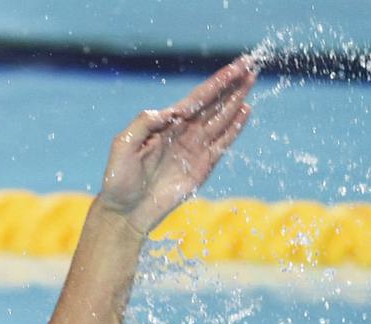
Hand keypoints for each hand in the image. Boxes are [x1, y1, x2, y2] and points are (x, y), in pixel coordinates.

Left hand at [98, 56, 255, 236]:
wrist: (125, 211)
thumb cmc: (119, 179)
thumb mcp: (122, 145)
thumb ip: (143, 124)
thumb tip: (170, 112)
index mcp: (166, 123)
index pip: (197, 97)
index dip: (217, 81)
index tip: (235, 66)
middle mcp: (183, 132)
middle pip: (213, 103)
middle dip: (231, 85)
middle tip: (250, 65)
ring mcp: (195, 149)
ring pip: (220, 119)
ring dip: (236, 100)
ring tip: (251, 80)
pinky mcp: (202, 168)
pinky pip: (222, 144)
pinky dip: (234, 128)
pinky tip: (245, 111)